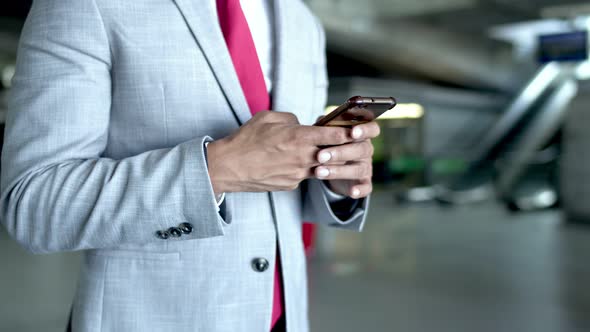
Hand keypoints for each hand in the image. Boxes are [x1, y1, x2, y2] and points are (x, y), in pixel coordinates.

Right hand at [206, 112, 354, 194]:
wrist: (227, 167)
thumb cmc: (245, 139)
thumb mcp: (268, 118)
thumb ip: (291, 119)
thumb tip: (302, 125)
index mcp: (299, 138)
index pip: (334, 135)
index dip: (349, 132)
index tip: (360, 130)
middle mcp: (302, 158)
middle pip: (332, 153)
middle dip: (341, 148)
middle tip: (350, 143)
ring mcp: (298, 174)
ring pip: (320, 166)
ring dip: (323, 160)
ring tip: (317, 152)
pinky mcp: (290, 185)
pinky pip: (303, 174)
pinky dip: (302, 168)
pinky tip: (289, 163)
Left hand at [313, 122, 379, 197]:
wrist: (334, 167)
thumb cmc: (332, 145)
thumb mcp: (328, 136)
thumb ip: (327, 128)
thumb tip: (320, 122)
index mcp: (361, 135)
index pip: (372, 129)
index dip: (365, 130)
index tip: (352, 132)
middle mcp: (366, 150)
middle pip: (361, 149)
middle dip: (340, 153)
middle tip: (320, 156)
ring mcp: (366, 167)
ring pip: (358, 169)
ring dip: (338, 171)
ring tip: (319, 172)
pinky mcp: (364, 183)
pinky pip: (365, 187)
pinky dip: (360, 190)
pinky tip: (352, 192)